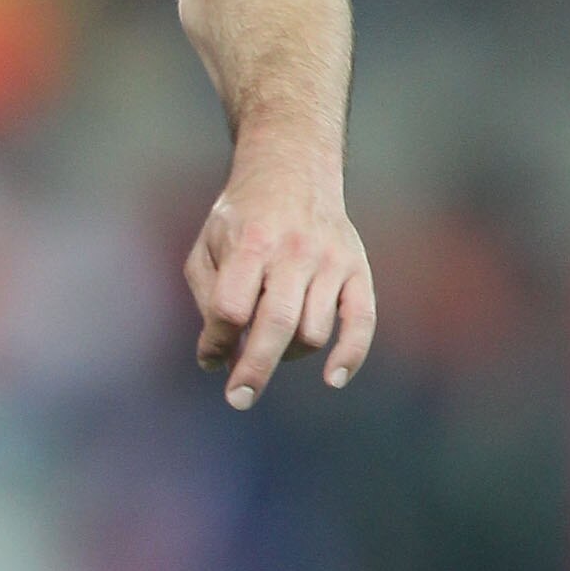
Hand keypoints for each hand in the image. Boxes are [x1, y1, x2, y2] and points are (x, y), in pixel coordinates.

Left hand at [184, 158, 374, 408]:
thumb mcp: (208, 246)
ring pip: (312, 332)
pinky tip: (332, 380)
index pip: (231, 307)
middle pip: (275, 324)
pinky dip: (351, 355)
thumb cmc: (241, 220)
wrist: (292, 172)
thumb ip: (207, 298)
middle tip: (238, 399)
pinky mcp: (357, 270)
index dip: (217, 340)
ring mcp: (330, 262)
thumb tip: (215, 358)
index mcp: (250, 244)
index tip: (210, 357)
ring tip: (271, 344)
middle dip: (254, 369)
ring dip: (288, 354)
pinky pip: (362, 322)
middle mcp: (293, 253)